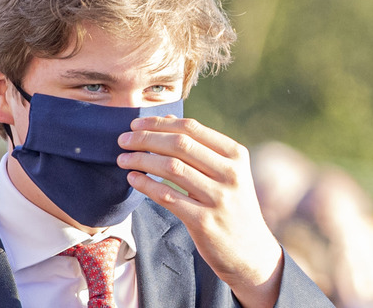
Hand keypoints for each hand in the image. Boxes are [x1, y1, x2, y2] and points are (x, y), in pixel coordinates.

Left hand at [117, 116, 282, 306]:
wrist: (250, 252)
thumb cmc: (231, 205)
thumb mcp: (225, 172)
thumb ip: (199, 146)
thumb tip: (166, 119)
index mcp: (236, 155)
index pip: (191, 128)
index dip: (159, 123)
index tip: (135, 124)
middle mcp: (230, 173)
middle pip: (179, 145)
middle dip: (145, 138)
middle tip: (122, 140)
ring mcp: (219, 198)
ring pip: (171, 168)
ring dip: (141, 160)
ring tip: (123, 159)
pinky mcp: (204, 221)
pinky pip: (168, 196)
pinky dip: (146, 185)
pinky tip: (133, 178)